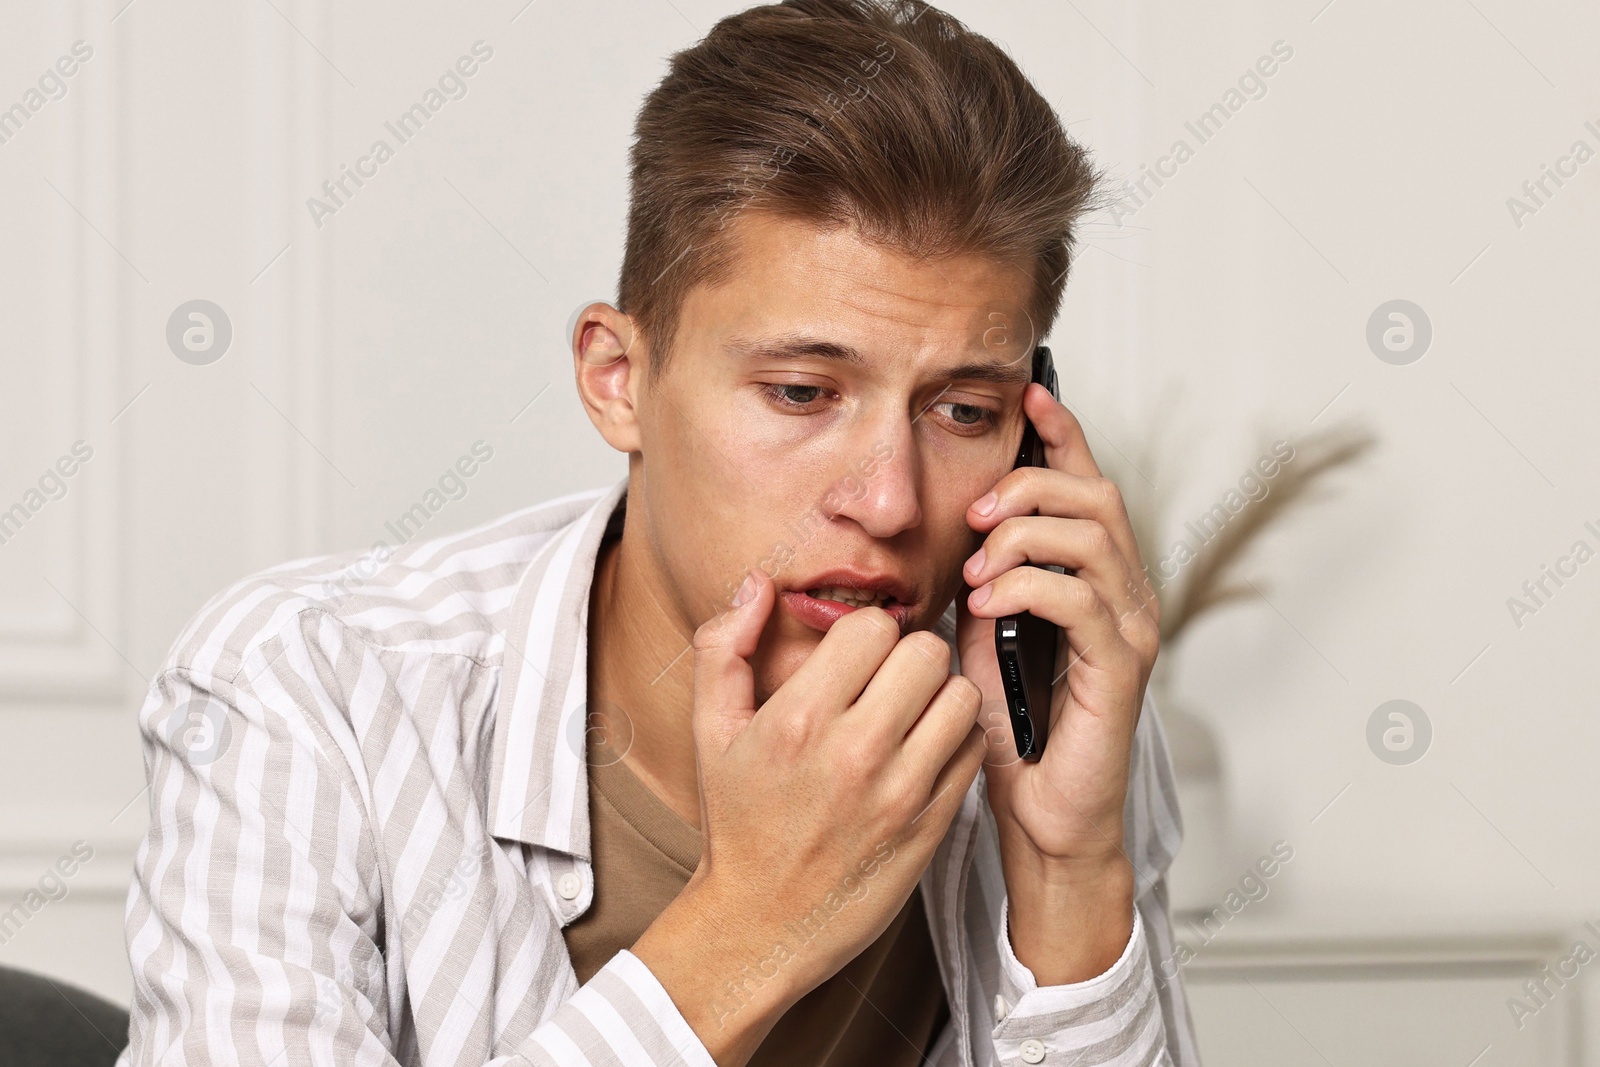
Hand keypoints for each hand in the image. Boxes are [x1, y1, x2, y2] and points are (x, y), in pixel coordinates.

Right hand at [632, 567, 985, 1065]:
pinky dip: (954, 741)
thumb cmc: (738, 822)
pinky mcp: (932, 825)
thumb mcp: (710, 731)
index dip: (864, 633)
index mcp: (800, 719)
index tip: (852, 658)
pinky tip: (921, 753)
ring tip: (909, 714)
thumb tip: (758, 583)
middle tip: (887, 680)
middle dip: (907, 656)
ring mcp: (900, 792)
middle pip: (927, 651)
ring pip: (961, 697)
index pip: (873, 626)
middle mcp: (855, 752)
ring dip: (938, 697)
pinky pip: (972, 750)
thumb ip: (722, 646)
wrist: (761, 925)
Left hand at [955, 383, 1160, 979]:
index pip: (1088, 486)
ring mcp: (1131, 628)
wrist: (1041, 813)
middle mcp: (1126, 594)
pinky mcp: (1122, 667)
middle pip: (1094, 496)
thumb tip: (960, 530)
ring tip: (975, 569)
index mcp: (1096, 579)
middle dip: (1027, 487)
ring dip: (1021, 536)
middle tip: (974, 511)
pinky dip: (1026, 585)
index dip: (1062, 436)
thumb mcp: (985, 636)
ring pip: (1091, 536)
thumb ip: (986, 580)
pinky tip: (987, 603)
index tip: (1026, 397)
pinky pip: (1079, 597)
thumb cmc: (1013, 731)